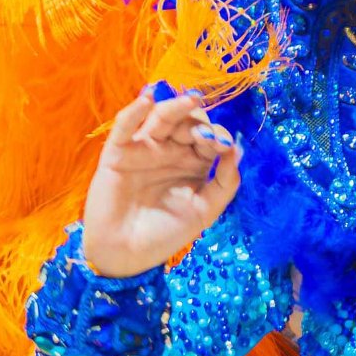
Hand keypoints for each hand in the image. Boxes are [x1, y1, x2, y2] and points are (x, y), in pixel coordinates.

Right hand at [81, 89, 240, 277]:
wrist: (127, 255)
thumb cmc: (166, 233)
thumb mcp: (205, 210)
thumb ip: (225, 182)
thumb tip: (237, 149)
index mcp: (194, 161)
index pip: (209, 136)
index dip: (217, 135)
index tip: (223, 145)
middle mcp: (171, 150)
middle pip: (187, 122)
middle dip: (199, 123)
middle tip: (205, 135)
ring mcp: (144, 149)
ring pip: (160, 118)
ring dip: (175, 107)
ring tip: (189, 101)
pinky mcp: (118, 153)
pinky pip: (125, 127)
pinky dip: (134, 111)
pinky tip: (147, 100)